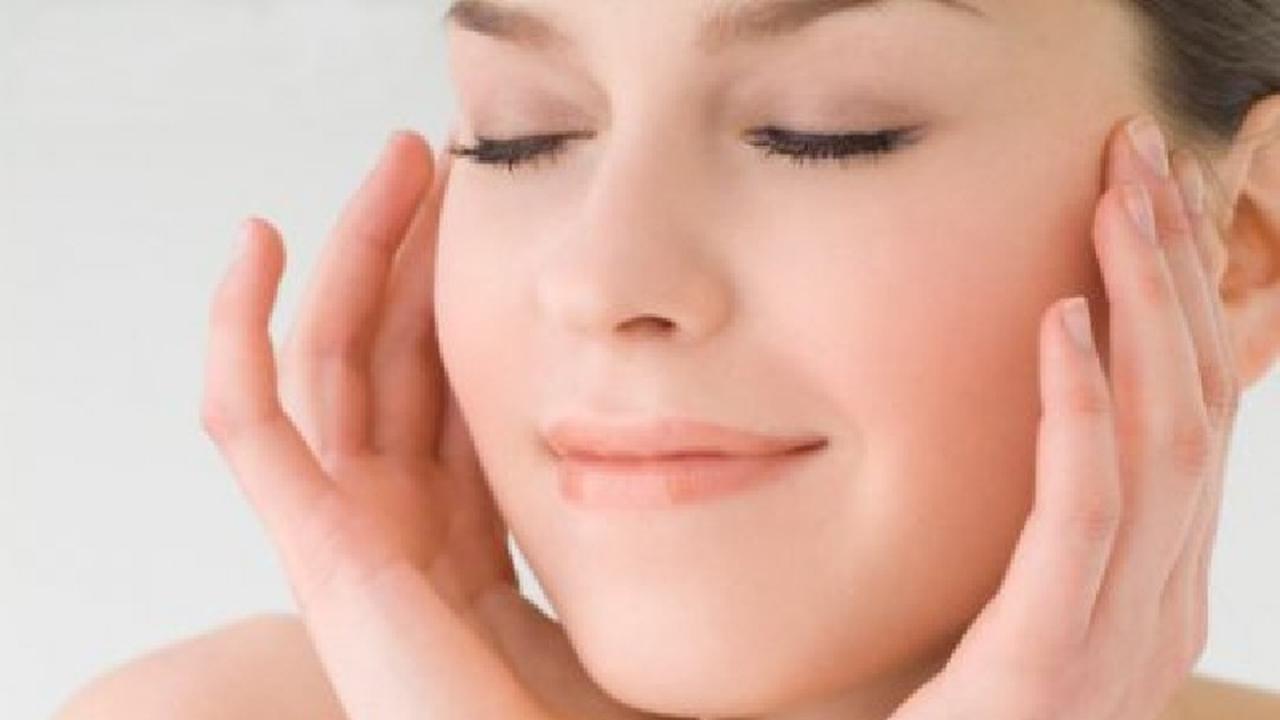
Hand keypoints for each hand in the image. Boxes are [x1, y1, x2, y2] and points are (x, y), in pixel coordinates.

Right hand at [200, 131, 677, 719]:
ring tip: (389, 166)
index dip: (455, 295)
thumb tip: (693, 421)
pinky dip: (236, 332)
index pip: (443, 389)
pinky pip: (252, 426)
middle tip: (436, 160)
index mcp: (460, 540)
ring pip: (326, 366)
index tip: (490, 216)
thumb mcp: (616, 582)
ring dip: (348, 258)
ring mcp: (351, 538)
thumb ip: (621, 503)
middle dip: (407, 253)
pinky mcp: (321, 552)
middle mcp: (396, 530)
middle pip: (385, 361)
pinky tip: (255, 244)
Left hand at [891, 115, 1240, 718]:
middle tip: (1141, 162)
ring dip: (1144, 312)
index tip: (1150, 200)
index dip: (1187, 301)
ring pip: (1164, 442)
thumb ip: (1059, 523)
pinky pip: (1082, 512)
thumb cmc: (964, 710)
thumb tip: (1060, 407)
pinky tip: (1060, 325)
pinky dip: (1080, 409)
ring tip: (1114, 207)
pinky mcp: (1048, 657)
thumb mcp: (1026, 599)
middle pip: (1197, 408)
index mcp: (1160, 587)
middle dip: (1175, 276)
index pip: (1197, 418)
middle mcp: (1162, 605)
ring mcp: (1120, 637)